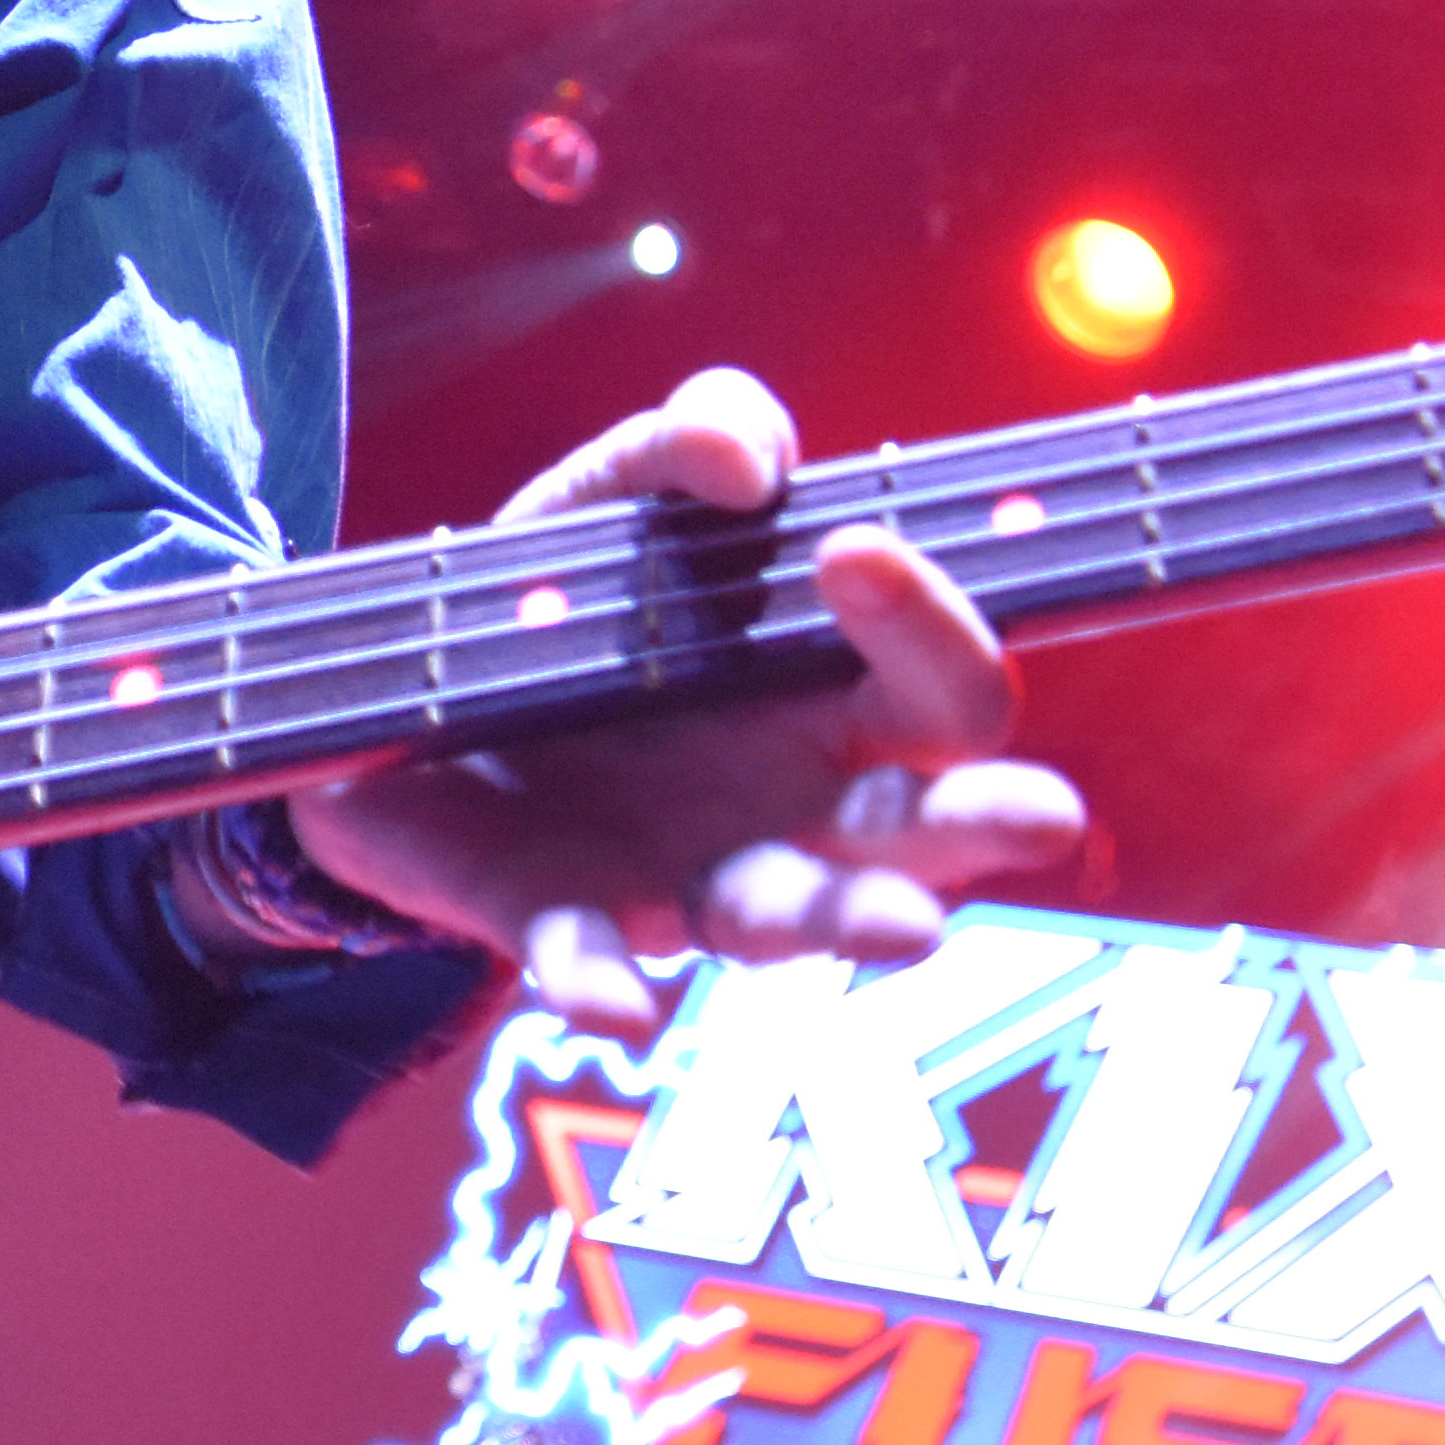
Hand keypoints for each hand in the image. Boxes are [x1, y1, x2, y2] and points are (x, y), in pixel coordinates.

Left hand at [288, 366, 1086, 1032]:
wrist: (401, 691)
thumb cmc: (572, 602)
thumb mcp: (621, 490)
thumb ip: (694, 437)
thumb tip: (751, 459)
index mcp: (833, 699)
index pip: (944, 684)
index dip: (929, 622)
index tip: (851, 549)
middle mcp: (792, 806)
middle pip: (921, 826)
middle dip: (985, 822)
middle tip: (1044, 816)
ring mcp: (684, 874)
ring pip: (789, 915)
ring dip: (848, 922)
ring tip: (911, 930)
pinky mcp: (559, 916)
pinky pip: (591, 962)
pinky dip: (603, 982)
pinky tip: (618, 1006)